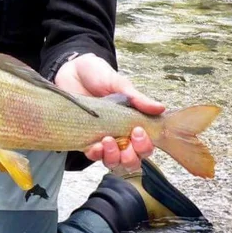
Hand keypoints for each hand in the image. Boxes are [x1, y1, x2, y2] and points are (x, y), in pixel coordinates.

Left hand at [54, 53, 164, 171]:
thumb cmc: (97, 75)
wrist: (71, 70)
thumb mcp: (119, 84)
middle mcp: (119, 135)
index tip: (138, 131)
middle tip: (126, 141)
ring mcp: (101, 139)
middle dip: (131, 157)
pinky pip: (92, 155)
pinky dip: (95, 153)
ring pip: (113, 162)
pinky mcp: (84, 139)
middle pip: (131, 160)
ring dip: (113, 157)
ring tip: (108, 141)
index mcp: (131, 123)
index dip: (144, 145)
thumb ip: (137, 98)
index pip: (144, 146)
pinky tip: (95, 145)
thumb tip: (160, 108)